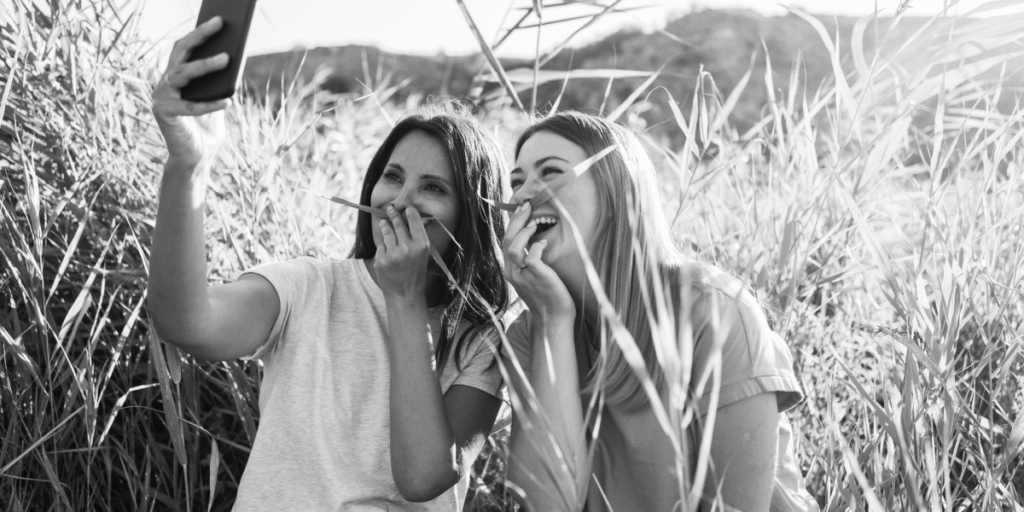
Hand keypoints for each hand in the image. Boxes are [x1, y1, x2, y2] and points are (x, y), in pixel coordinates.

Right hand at [151, 16, 231, 170]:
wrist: (196, 158)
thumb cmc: (207, 129)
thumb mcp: (218, 100)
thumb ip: (221, 83)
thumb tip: (234, 58)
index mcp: (176, 77)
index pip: (185, 48)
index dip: (200, 33)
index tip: (219, 19)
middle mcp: (165, 82)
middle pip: (181, 53)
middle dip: (200, 36)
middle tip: (220, 24)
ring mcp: (161, 96)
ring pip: (182, 74)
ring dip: (205, 65)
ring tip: (227, 59)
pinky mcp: (163, 113)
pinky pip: (189, 106)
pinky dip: (209, 105)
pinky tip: (228, 102)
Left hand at [374, 205, 431, 301]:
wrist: (405, 294)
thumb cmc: (416, 273)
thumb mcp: (423, 255)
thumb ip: (418, 237)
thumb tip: (410, 217)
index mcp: (422, 245)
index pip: (414, 220)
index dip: (408, 211)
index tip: (405, 207)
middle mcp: (408, 248)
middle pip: (398, 223)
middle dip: (393, 213)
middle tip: (390, 208)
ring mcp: (393, 254)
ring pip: (386, 231)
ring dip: (385, 225)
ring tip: (383, 223)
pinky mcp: (381, 260)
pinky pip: (380, 246)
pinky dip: (383, 247)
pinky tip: (387, 252)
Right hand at [503, 202, 575, 321]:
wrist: (553, 318)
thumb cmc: (547, 296)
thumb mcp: (532, 277)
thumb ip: (528, 261)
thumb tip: (534, 241)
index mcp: (510, 270)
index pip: (506, 241)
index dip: (512, 223)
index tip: (521, 209)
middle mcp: (513, 272)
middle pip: (507, 239)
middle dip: (516, 220)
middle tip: (527, 206)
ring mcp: (523, 275)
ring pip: (513, 246)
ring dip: (523, 231)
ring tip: (534, 222)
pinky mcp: (537, 277)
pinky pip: (531, 257)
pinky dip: (537, 246)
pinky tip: (544, 242)